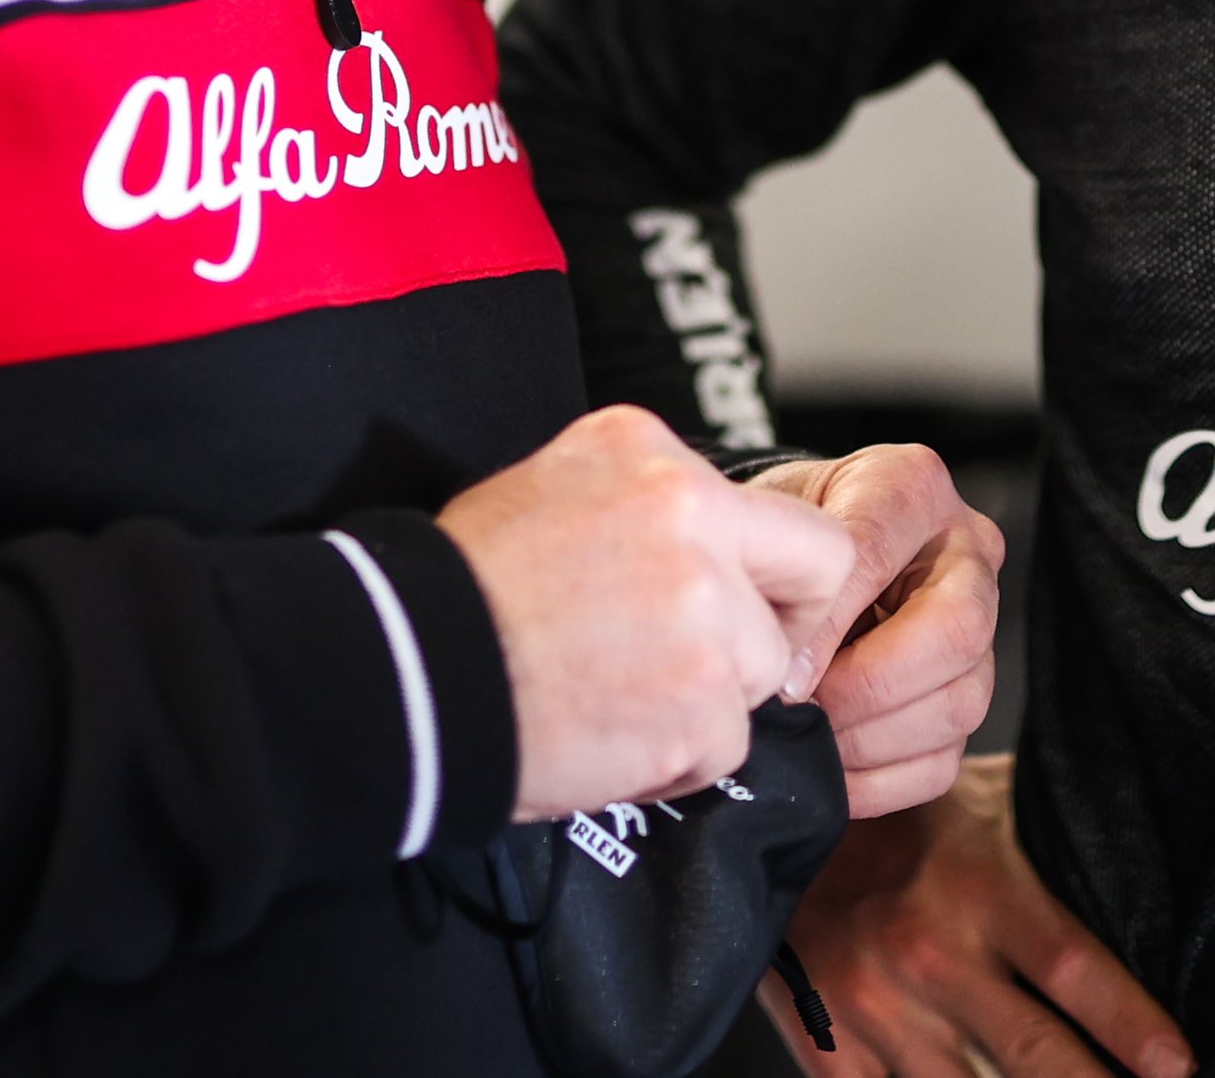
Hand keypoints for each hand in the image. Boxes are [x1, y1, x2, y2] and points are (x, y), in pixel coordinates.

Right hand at [440, 406, 855, 820]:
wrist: (403, 675)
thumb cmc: (462, 590)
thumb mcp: (548, 488)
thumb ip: (644, 501)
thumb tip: (709, 539)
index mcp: (653, 455)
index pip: (786, 517)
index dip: (772, 575)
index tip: (737, 605)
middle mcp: (692, 515)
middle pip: (811, 584)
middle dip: (767, 631)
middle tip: (699, 664)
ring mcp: (703, 611)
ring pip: (763, 674)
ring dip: (708, 702)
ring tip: (619, 699)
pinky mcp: (698, 703)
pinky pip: (726, 745)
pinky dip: (676, 760)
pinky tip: (608, 736)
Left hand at [748, 447, 1003, 816]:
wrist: (794, 556)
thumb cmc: (777, 534)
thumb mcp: (764, 524)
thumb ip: (774, 574)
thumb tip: (787, 678)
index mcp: (911, 486)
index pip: (877, 551)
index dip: (828, 622)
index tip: (781, 673)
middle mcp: (965, 552)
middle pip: (957, 630)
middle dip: (868, 685)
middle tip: (802, 707)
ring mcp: (979, 628)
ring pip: (959, 703)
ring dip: (871, 739)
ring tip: (808, 739)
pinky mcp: (965, 695)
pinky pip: (943, 760)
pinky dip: (879, 780)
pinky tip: (827, 769)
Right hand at [768, 755, 1188, 1077]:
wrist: (766, 817)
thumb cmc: (895, 813)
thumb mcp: (979, 802)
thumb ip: (1045, 847)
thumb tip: (1142, 869)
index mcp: (978, 887)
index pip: (1074, 969)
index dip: (1134, 1027)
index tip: (1179, 1068)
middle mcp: (930, 953)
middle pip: (1038, 1055)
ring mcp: (875, 1008)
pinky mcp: (827, 1045)